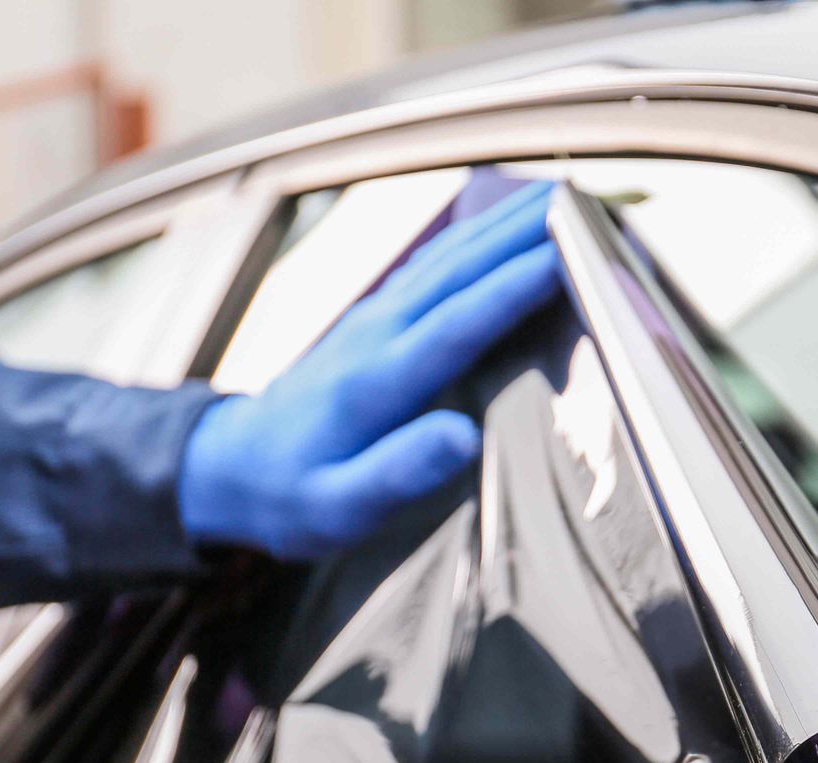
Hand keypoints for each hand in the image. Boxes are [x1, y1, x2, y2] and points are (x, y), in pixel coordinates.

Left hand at [178, 180, 559, 557]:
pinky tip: (507, 224)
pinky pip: (437, 264)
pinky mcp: (376, 316)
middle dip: (523, 233)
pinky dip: (479, 237)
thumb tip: (461, 438)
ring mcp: (374, 318)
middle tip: (587, 204)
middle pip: (460, 269)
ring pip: (450, 256)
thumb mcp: (336, 508)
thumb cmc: (291, 498)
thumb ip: (397, 473)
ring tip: (562, 198)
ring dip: (506, 223)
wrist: (230, 467)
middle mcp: (377, 333)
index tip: (570, 257)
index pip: (458, 322)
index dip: (515, 287)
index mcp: (376, 383)